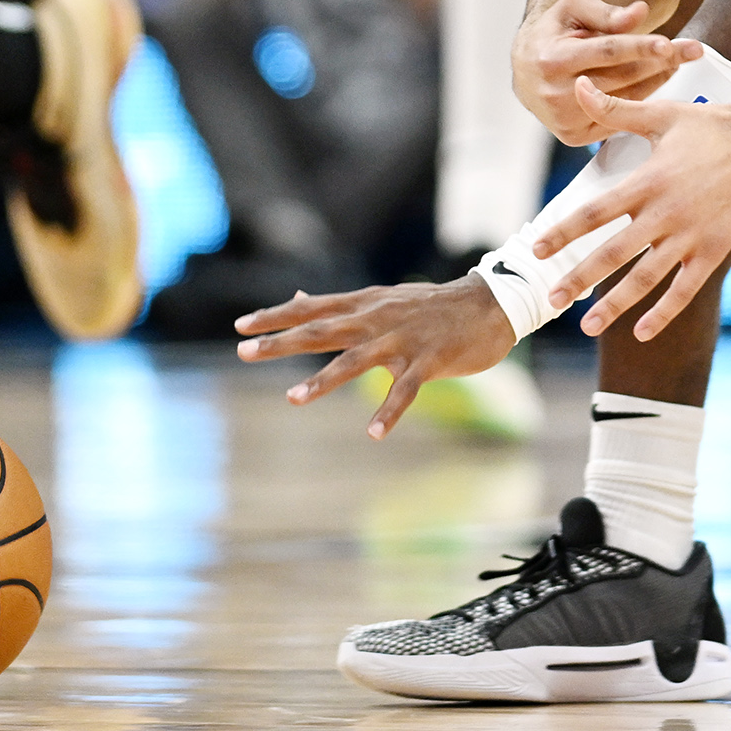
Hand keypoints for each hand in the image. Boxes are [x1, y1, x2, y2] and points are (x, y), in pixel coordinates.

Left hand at [233, 276, 515, 436]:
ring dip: (322, 380)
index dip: (275, 316)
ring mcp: (402, 339)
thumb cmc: (431, 306)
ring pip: (355, 360)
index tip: (241, 327)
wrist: (489, 304)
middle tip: (242, 352)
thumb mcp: (382, 298)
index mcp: (365, 305)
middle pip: (321, 331)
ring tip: (292, 399)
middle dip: (281, 342)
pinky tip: (374, 433)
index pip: (312, 308)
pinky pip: (406, 389)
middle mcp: (377, 319)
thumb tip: (298, 298)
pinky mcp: (429, 360)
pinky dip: (390, 411)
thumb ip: (340, 305)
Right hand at [513, 0, 704, 140]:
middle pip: (623, 76)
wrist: (526, 71)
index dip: (640, 47)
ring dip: (657, 79)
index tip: (670, 44)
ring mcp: (565, 119)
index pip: (606, 52)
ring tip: (679, 60)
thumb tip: (640, 13)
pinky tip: (656, 80)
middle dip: (661, 62)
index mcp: (552, 60)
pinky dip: (641, 98)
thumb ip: (605, 12)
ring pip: (626, 99)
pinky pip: (619, 117)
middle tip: (692, 49)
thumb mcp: (572, 9)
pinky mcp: (573, 136)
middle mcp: (556, 93)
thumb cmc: (552, 34)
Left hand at [533, 77, 730, 340]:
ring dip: (614, 305)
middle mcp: (664, 213)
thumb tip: (578, 87)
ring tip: (587, 327)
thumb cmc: (715, 126)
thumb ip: (617, 110)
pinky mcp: (714, 249)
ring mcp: (690, 235)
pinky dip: (663, 312)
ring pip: (645, 279)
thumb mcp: (663, 114)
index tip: (536, 249)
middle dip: (579, 278)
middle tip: (551, 299)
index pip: (595, 212)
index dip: (563, 231)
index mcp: (647, 181)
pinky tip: (641, 333)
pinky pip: (685, 289)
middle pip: (612, 253)